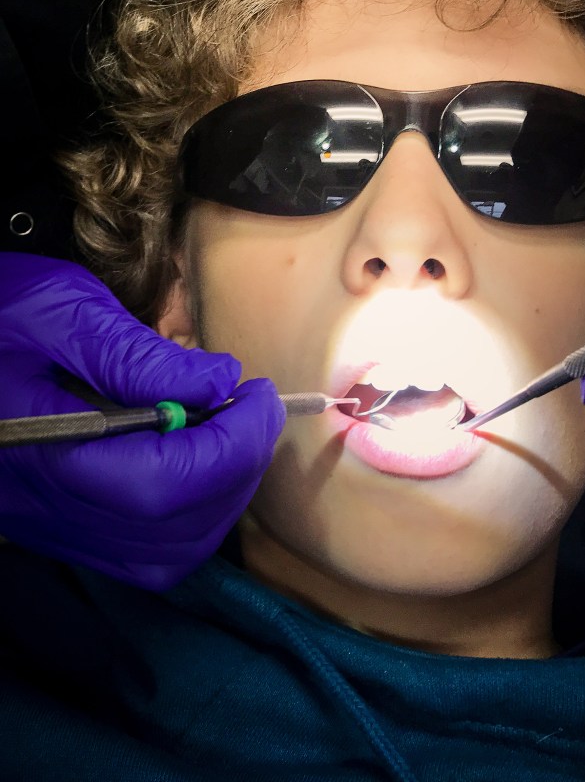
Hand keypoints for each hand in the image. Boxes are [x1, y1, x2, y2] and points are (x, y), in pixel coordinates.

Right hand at [0, 253, 284, 588]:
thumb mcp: (61, 311)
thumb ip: (137, 355)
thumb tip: (219, 383)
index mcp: (43, 450)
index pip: (163, 483)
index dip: (232, 445)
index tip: (258, 395)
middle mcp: (49, 508)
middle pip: (173, 529)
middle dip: (237, 468)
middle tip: (253, 409)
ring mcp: (56, 527)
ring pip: (167, 555)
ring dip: (223, 497)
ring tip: (232, 432)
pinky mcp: (65, 528)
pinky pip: (145, 554)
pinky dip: (194, 518)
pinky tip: (201, 463)